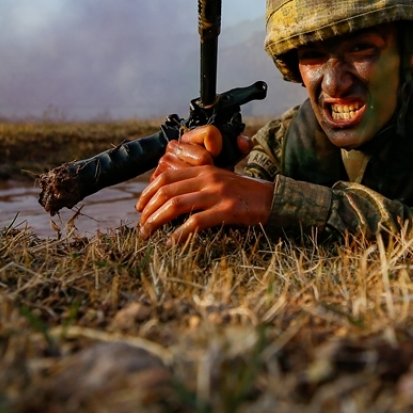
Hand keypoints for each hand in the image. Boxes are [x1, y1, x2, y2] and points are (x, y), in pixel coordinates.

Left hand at [136, 126, 273, 242]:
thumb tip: (168, 199)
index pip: (166, 177)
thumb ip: (196, 185)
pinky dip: (179, 234)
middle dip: (149, 210)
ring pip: (176, 205)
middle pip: (167, 191)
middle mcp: (208, 178)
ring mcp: (217, 193)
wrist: (272, 199)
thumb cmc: (242, 194)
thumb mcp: (218, 181)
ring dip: (157, 221)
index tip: (139, 208)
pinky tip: (170, 243)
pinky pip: (196, 222)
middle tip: (141, 227)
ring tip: (148, 235)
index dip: (148, 192)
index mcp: (203, 170)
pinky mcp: (226, 210)